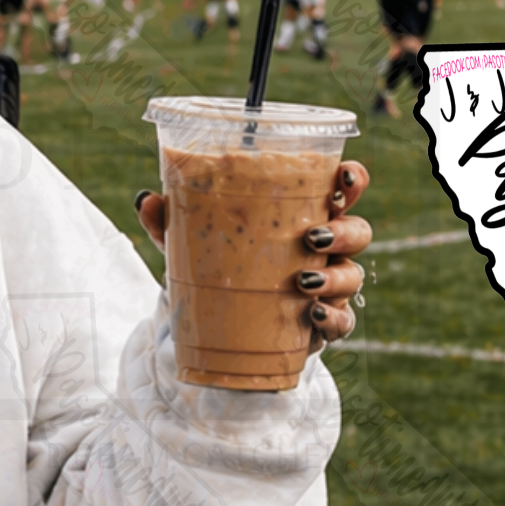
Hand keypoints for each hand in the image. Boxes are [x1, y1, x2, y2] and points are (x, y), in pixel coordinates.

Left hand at [136, 160, 371, 353]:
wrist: (224, 327)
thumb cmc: (221, 268)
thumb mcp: (193, 243)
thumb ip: (172, 221)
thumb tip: (146, 199)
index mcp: (305, 215)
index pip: (341, 190)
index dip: (351, 180)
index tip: (343, 178)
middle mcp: (326, 249)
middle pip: (359, 232)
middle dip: (344, 232)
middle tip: (312, 237)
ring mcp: (329, 287)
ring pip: (354, 276)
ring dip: (335, 277)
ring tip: (303, 282)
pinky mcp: (324, 324)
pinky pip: (343, 321)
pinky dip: (331, 318)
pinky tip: (311, 313)